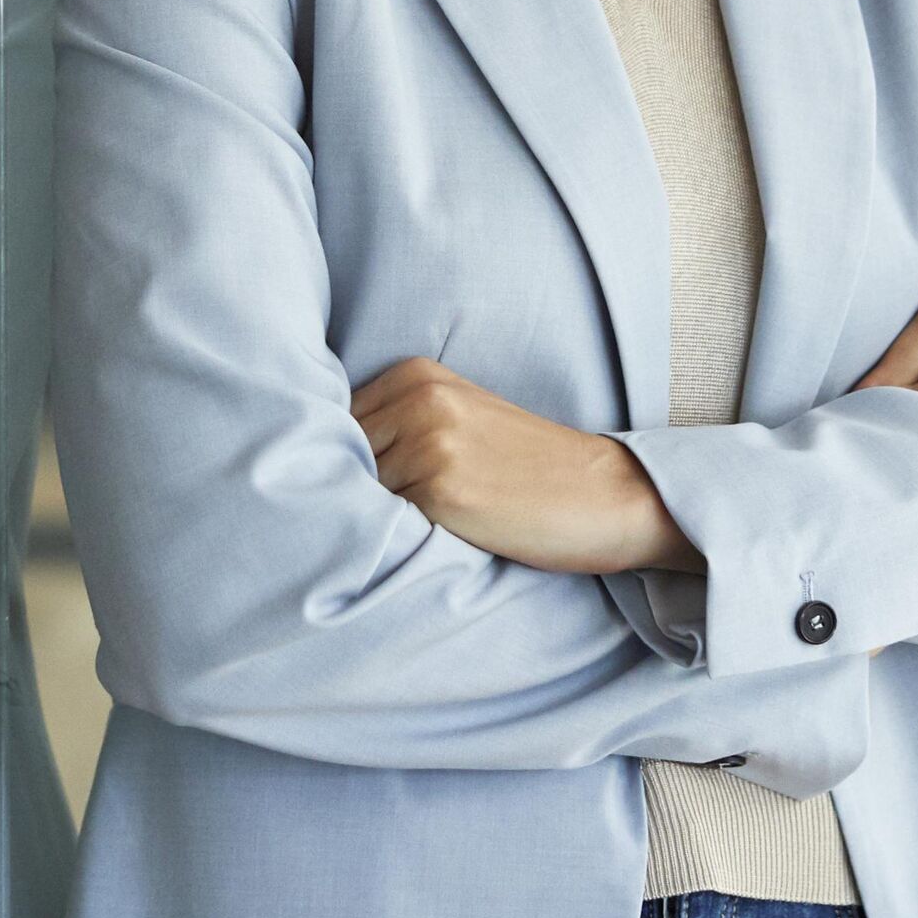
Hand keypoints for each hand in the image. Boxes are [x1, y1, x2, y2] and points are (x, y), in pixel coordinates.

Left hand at [352, 358, 692, 576]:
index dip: (336, 463)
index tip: (351, 489)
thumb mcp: (460, 419)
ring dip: (365, 518)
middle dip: (343, 489)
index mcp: (417, 374)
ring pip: (356, 492)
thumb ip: (397, 425)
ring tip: (405, 532)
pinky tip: (421, 543)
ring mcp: (428, 442)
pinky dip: (390, 539)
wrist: (601, 494)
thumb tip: (316, 463)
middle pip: (335, 456)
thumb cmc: (528, 467)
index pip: (333, 422)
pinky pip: (383, 522)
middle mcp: (418, 399)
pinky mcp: (441, 491)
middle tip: (371, 519)